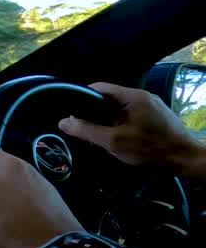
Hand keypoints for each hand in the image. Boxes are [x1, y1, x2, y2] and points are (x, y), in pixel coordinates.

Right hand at [59, 82, 205, 176]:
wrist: (185, 159)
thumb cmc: (149, 148)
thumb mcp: (113, 141)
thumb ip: (87, 131)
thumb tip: (63, 122)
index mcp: (132, 96)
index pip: (99, 88)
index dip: (81, 98)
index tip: (71, 113)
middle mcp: (142, 96)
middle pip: (109, 98)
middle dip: (94, 112)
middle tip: (83, 128)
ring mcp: (151, 105)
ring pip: (120, 108)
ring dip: (107, 119)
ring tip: (98, 134)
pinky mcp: (157, 116)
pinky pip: (131, 114)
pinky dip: (120, 123)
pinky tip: (118, 137)